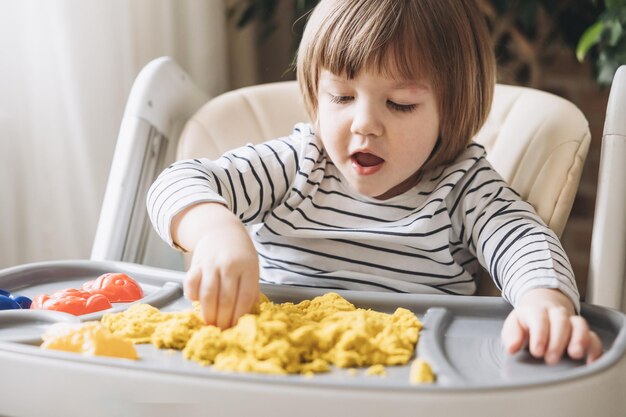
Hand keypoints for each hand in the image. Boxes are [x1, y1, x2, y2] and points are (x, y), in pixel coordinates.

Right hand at [172, 203, 259, 328]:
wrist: (222, 230)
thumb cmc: (240, 254)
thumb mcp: (251, 268)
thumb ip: (249, 289)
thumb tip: (244, 317)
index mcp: (248, 267)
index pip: (245, 297)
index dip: (239, 316)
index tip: (236, 327)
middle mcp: (229, 265)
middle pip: (226, 299)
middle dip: (223, 320)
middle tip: (222, 330)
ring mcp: (211, 263)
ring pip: (208, 295)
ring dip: (208, 314)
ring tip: (210, 323)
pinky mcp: (196, 264)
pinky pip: (191, 285)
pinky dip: (193, 297)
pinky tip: (198, 303)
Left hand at [501, 288, 602, 364]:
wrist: (543, 303)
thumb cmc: (527, 320)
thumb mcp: (514, 324)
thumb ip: (511, 335)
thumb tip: (511, 348)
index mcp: (537, 310)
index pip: (539, 319)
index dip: (540, 335)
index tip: (537, 352)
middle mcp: (556, 313)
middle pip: (560, 321)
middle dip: (557, 341)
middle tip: (551, 359)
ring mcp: (572, 321)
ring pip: (579, 325)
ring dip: (579, 339)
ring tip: (575, 354)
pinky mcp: (584, 331)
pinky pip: (594, 337)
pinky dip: (594, 349)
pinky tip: (591, 361)